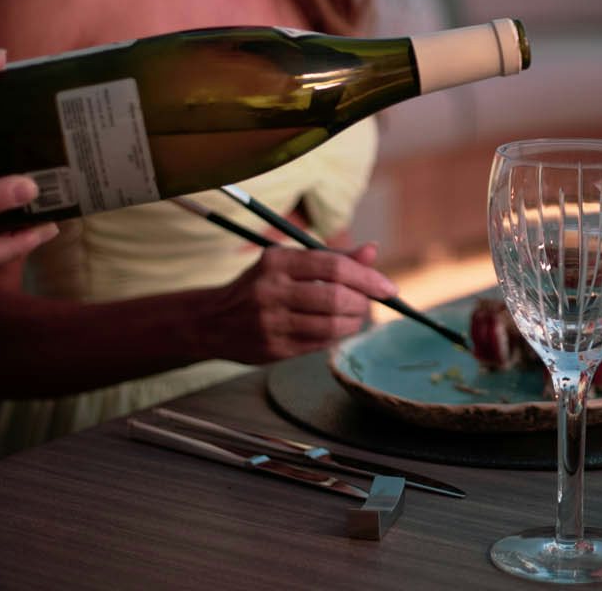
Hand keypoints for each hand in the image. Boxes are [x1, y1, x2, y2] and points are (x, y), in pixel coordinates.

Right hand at [200, 243, 396, 362]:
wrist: (213, 321)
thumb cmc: (261, 285)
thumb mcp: (289, 262)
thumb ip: (333, 258)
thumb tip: (372, 251)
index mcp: (277, 261)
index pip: (333, 267)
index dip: (367, 278)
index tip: (388, 288)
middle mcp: (271, 290)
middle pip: (335, 298)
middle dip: (362, 303)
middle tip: (369, 304)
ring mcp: (270, 323)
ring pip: (330, 325)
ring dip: (353, 323)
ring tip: (356, 317)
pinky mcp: (272, 349)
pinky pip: (318, 344)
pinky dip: (336, 336)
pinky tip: (335, 329)